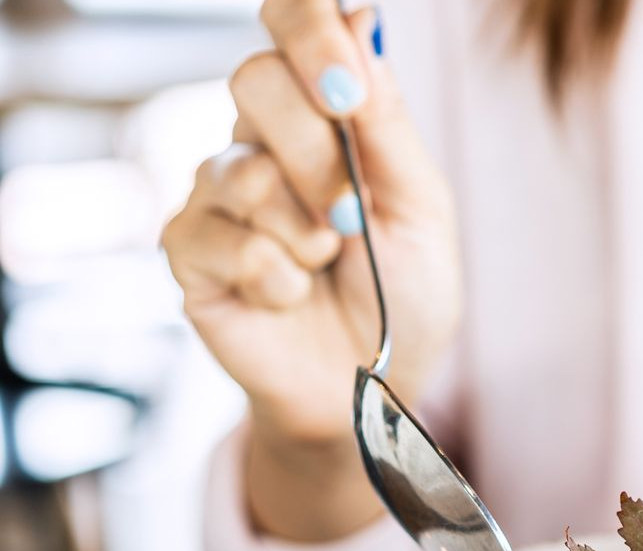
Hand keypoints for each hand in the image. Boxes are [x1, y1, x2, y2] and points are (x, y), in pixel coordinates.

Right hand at [161, 0, 460, 537]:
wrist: (372, 390)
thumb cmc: (404, 297)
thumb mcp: (420, 207)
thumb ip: (386, 121)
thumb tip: (363, 17)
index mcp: (323, 114)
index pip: (291, 24)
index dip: (310, 32)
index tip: (346, 86)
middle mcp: (260, 138)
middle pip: (253, 79)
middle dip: (318, 155)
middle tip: (352, 217)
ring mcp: (217, 191)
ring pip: (238, 167)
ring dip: (304, 228)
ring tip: (327, 264)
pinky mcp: (188, 249)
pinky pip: (222, 238)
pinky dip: (275, 276)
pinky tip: (291, 295)